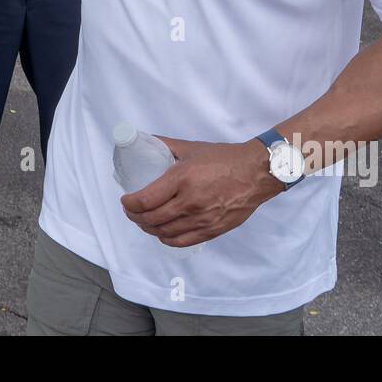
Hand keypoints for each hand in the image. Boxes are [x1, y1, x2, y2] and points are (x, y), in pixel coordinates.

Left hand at [119, 137, 282, 246]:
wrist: (256, 173)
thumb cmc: (225, 159)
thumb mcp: (192, 148)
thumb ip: (166, 145)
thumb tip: (145, 140)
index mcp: (182, 179)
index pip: (146, 200)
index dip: (129, 204)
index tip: (126, 200)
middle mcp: (190, 202)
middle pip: (151, 219)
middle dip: (135, 217)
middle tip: (131, 211)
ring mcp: (201, 219)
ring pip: (164, 233)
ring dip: (148, 229)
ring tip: (144, 222)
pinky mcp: (212, 230)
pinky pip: (182, 241)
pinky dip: (167, 240)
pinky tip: (162, 234)